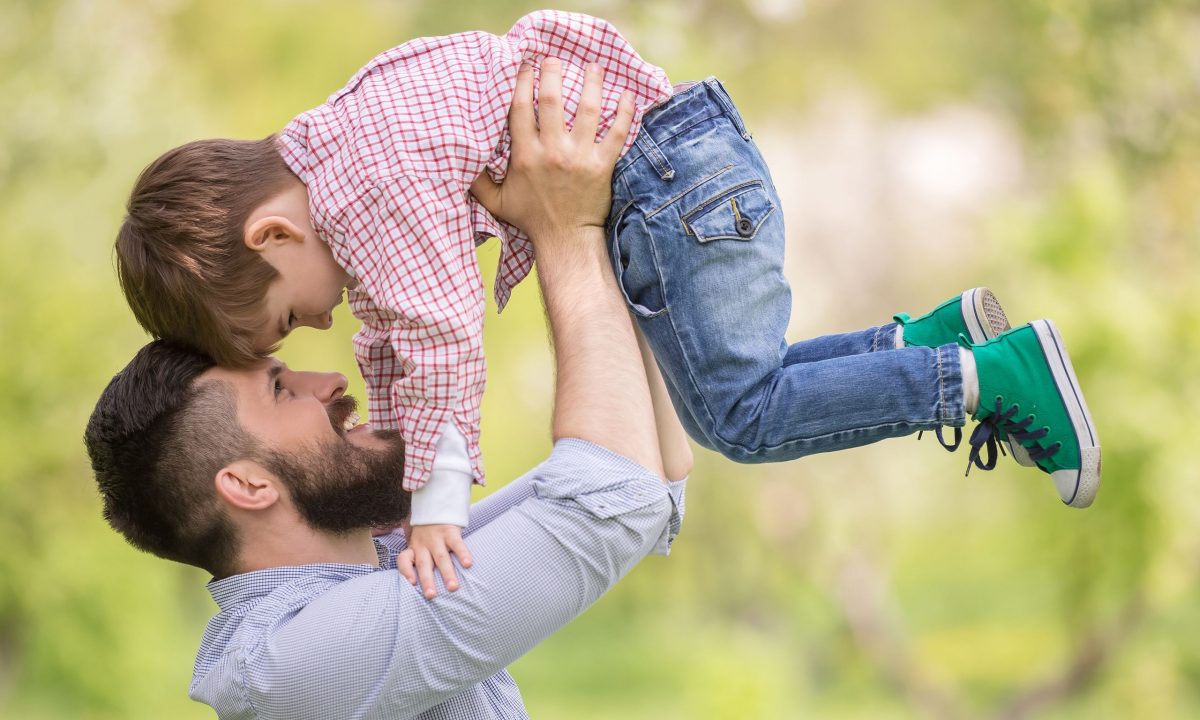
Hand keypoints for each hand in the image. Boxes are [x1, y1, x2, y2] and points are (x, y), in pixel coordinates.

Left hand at [398, 524, 472, 598]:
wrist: (437, 504)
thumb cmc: (428, 531)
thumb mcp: (419, 542)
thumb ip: (419, 557)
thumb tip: (419, 583)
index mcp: (414, 548)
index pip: (403, 559)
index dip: (406, 571)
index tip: (412, 583)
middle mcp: (424, 544)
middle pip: (424, 564)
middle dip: (427, 581)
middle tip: (431, 596)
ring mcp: (437, 538)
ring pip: (441, 557)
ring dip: (447, 573)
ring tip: (453, 587)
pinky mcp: (450, 531)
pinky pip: (457, 544)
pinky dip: (462, 554)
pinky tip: (468, 564)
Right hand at [471, 57, 634, 242]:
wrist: (565, 239)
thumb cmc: (531, 219)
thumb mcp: (497, 202)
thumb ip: (478, 180)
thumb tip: (462, 159)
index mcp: (525, 156)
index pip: (521, 109)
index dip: (522, 82)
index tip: (525, 65)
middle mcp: (552, 152)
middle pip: (553, 101)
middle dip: (553, 73)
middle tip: (554, 59)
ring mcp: (579, 158)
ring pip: (588, 111)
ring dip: (592, 84)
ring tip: (593, 66)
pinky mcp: (602, 166)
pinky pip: (617, 134)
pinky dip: (624, 112)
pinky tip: (626, 94)